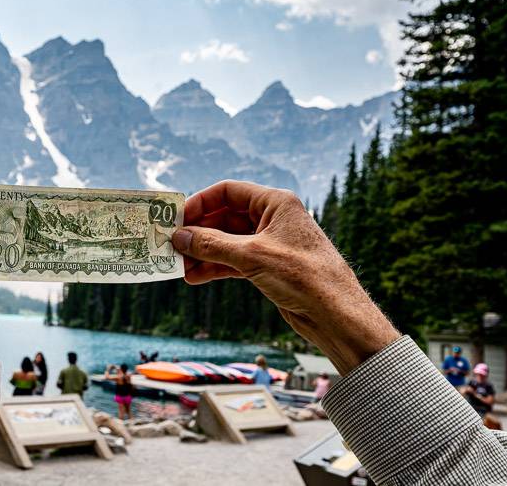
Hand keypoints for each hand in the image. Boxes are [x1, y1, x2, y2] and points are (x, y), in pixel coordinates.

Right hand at [172, 181, 399, 374]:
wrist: (336, 315)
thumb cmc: (303, 276)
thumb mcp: (251, 256)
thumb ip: (212, 244)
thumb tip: (180, 236)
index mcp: (275, 202)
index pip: (228, 191)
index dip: (200, 202)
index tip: (176, 217)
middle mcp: (272, 218)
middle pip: (224, 217)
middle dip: (198, 231)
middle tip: (171, 244)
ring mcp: (269, 243)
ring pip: (227, 241)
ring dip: (203, 252)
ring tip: (179, 265)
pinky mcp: (268, 267)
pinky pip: (233, 261)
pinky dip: (214, 267)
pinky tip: (195, 276)